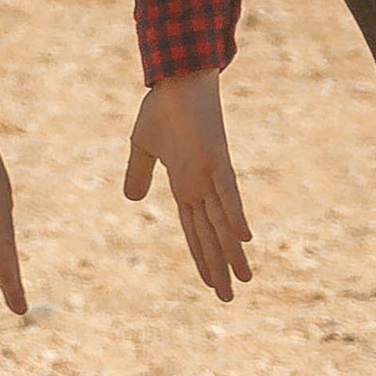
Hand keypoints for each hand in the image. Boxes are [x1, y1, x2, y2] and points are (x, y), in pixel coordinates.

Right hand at [123, 69, 252, 301]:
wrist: (177, 77)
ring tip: (243, 280)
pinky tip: (243, 236)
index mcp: (185, 185)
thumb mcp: (143, 146)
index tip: (211, 283)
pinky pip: (227, 190)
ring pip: (222, 221)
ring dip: (231, 252)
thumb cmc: (163, 108)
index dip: (202, 257)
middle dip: (219, 266)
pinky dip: (234, 212)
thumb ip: (140, 173)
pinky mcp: (217, 158)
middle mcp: (201, 186)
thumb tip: (132, 200)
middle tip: (230, 297)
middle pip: (211, 235)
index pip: (194, 230)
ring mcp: (211, 174)